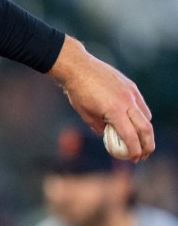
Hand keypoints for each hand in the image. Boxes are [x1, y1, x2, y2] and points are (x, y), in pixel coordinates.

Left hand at [48, 36, 153, 160]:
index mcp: (114, 111)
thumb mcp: (85, 114)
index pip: (130, 136)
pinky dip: (142, 116)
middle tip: (144, 155)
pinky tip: (135, 122)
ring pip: (146, 116)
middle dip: (147, 145)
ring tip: (141, 140)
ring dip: (146, 131)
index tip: (134, 158)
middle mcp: (127, 102)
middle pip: (146, 128)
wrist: (78, 67)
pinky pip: (141, 105)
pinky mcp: (131, 86)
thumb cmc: (78, 92)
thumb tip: (110, 137)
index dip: (134, 150)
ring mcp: (131, 93)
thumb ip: (100, 128)